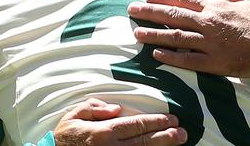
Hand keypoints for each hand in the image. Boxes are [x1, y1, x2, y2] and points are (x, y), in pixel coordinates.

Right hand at [53, 98, 186, 145]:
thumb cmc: (66, 135)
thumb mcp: (75, 114)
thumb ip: (95, 108)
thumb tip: (116, 108)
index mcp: (104, 132)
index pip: (136, 125)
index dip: (157, 121)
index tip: (172, 118)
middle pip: (145, 142)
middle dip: (167, 136)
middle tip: (183, 132)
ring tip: (179, 143)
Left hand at [129, 0, 249, 77]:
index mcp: (216, 6)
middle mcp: (209, 23)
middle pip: (173, 16)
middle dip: (150, 12)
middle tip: (131, 10)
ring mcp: (210, 44)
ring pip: (176, 37)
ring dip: (154, 35)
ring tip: (136, 33)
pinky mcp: (214, 63)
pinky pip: (188, 60)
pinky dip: (171, 58)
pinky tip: (156, 56)